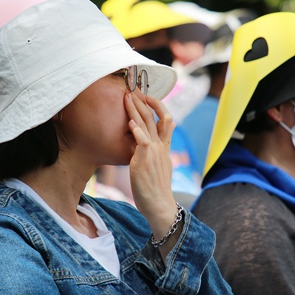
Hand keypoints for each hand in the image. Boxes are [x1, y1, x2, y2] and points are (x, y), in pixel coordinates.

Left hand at [124, 93, 177, 239]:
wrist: (159, 204)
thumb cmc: (155, 189)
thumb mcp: (158, 167)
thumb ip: (155, 154)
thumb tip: (147, 147)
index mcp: (164, 148)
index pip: (166, 121)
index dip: (158, 107)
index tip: (149, 98)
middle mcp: (160, 147)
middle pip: (154, 118)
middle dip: (144, 102)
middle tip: (135, 90)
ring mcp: (153, 152)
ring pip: (146, 125)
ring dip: (136, 109)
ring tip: (128, 97)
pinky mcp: (144, 160)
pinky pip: (142, 141)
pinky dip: (136, 130)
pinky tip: (130, 121)